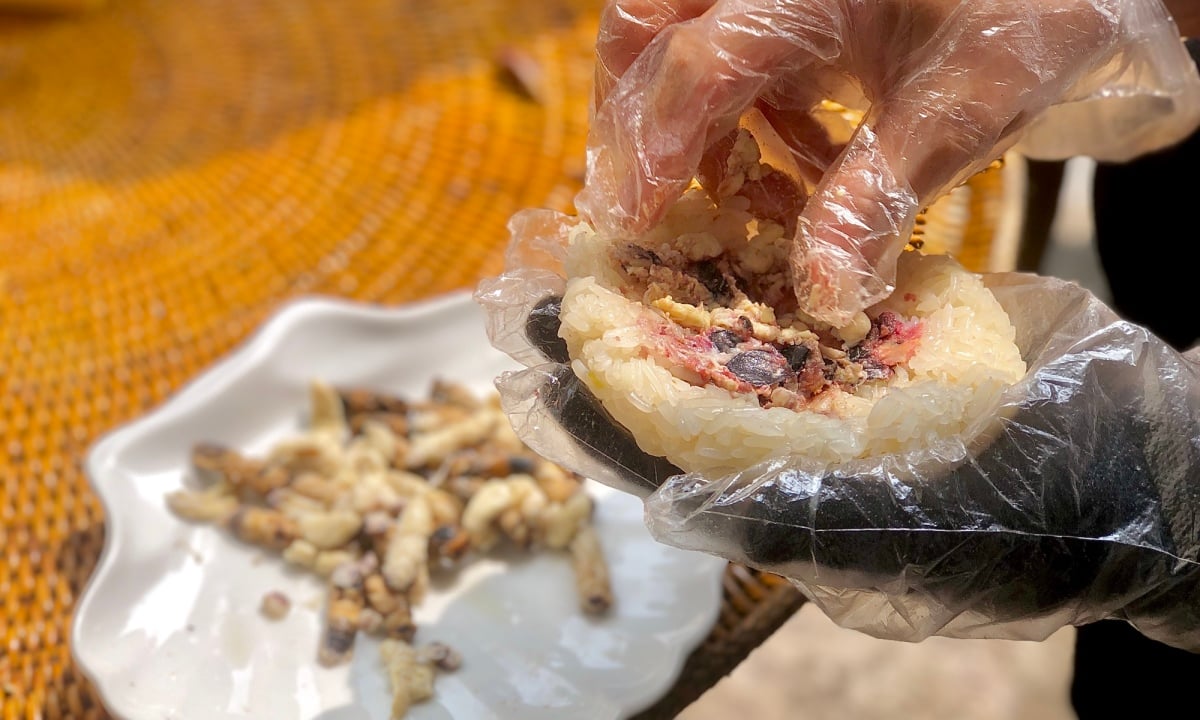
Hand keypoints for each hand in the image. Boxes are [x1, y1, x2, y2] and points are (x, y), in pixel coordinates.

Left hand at [487, 272, 1199, 649]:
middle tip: (553, 268)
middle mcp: (786, 442)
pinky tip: (723, 214)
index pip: (660, 447)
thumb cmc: (1016, 527)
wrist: (1120, 476)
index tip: (536, 344)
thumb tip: (670, 508)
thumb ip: (783, 519)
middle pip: (676, 379)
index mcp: (772, 499)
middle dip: (616, 327)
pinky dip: (759, 257)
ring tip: (621, 226)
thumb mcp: (898, 534)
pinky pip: (797, 297)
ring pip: (730, 329)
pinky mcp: (875, 344)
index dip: (594, 398)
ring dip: (674, 281)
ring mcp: (829, 388)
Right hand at [578, 0, 1199, 325]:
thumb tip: (818, 298)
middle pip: (646, 23)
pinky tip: (784, 152)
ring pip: (671, 23)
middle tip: (633, 195)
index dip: (655, 150)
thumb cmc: (1028, 16)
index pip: (700, 68)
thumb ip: (873, 203)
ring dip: (674, 109)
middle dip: (628, 112)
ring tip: (714, 186)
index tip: (630, 222)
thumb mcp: (956, 114)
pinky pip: (725, 36)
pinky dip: (732, 100)